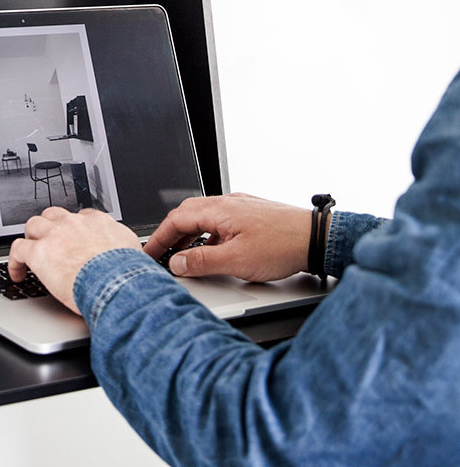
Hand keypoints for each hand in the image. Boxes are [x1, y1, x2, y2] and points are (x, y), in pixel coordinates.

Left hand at [8, 207, 141, 312]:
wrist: (117, 284)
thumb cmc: (128, 275)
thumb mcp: (132, 254)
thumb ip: (125, 251)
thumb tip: (131, 261)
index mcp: (98, 222)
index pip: (81, 216)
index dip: (74, 228)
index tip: (73, 238)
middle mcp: (75, 223)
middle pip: (54, 215)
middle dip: (49, 227)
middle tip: (49, 242)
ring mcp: (55, 235)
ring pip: (33, 225)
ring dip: (31, 238)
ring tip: (31, 253)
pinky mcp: (39, 253)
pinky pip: (18, 250)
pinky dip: (14, 262)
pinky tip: (17, 273)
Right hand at [143, 193, 312, 282]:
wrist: (317, 239)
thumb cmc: (283, 245)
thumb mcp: (236, 260)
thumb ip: (202, 262)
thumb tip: (177, 263)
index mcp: (220, 209)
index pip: (177, 219)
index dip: (159, 237)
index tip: (150, 252)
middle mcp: (228, 203)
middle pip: (188, 214)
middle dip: (171, 234)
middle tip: (161, 254)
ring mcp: (241, 207)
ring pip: (205, 218)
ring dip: (190, 236)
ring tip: (184, 257)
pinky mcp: (252, 215)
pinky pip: (220, 222)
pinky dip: (208, 236)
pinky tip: (213, 252)